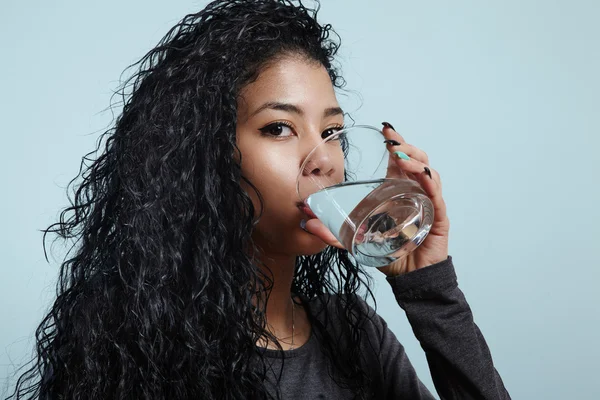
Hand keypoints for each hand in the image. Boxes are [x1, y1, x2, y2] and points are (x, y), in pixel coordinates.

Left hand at [301, 122, 449, 276]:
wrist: (410, 278)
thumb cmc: (389, 255)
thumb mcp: (356, 240)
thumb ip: (332, 234)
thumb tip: (307, 223)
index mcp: (397, 191)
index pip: (399, 160)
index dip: (395, 142)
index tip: (385, 129)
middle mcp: (415, 192)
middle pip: (415, 159)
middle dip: (405, 145)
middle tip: (391, 140)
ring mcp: (428, 201)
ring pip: (428, 171)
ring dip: (415, 160)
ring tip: (400, 156)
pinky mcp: (438, 215)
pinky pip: (437, 193)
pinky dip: (430, 181)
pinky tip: (422, 175)